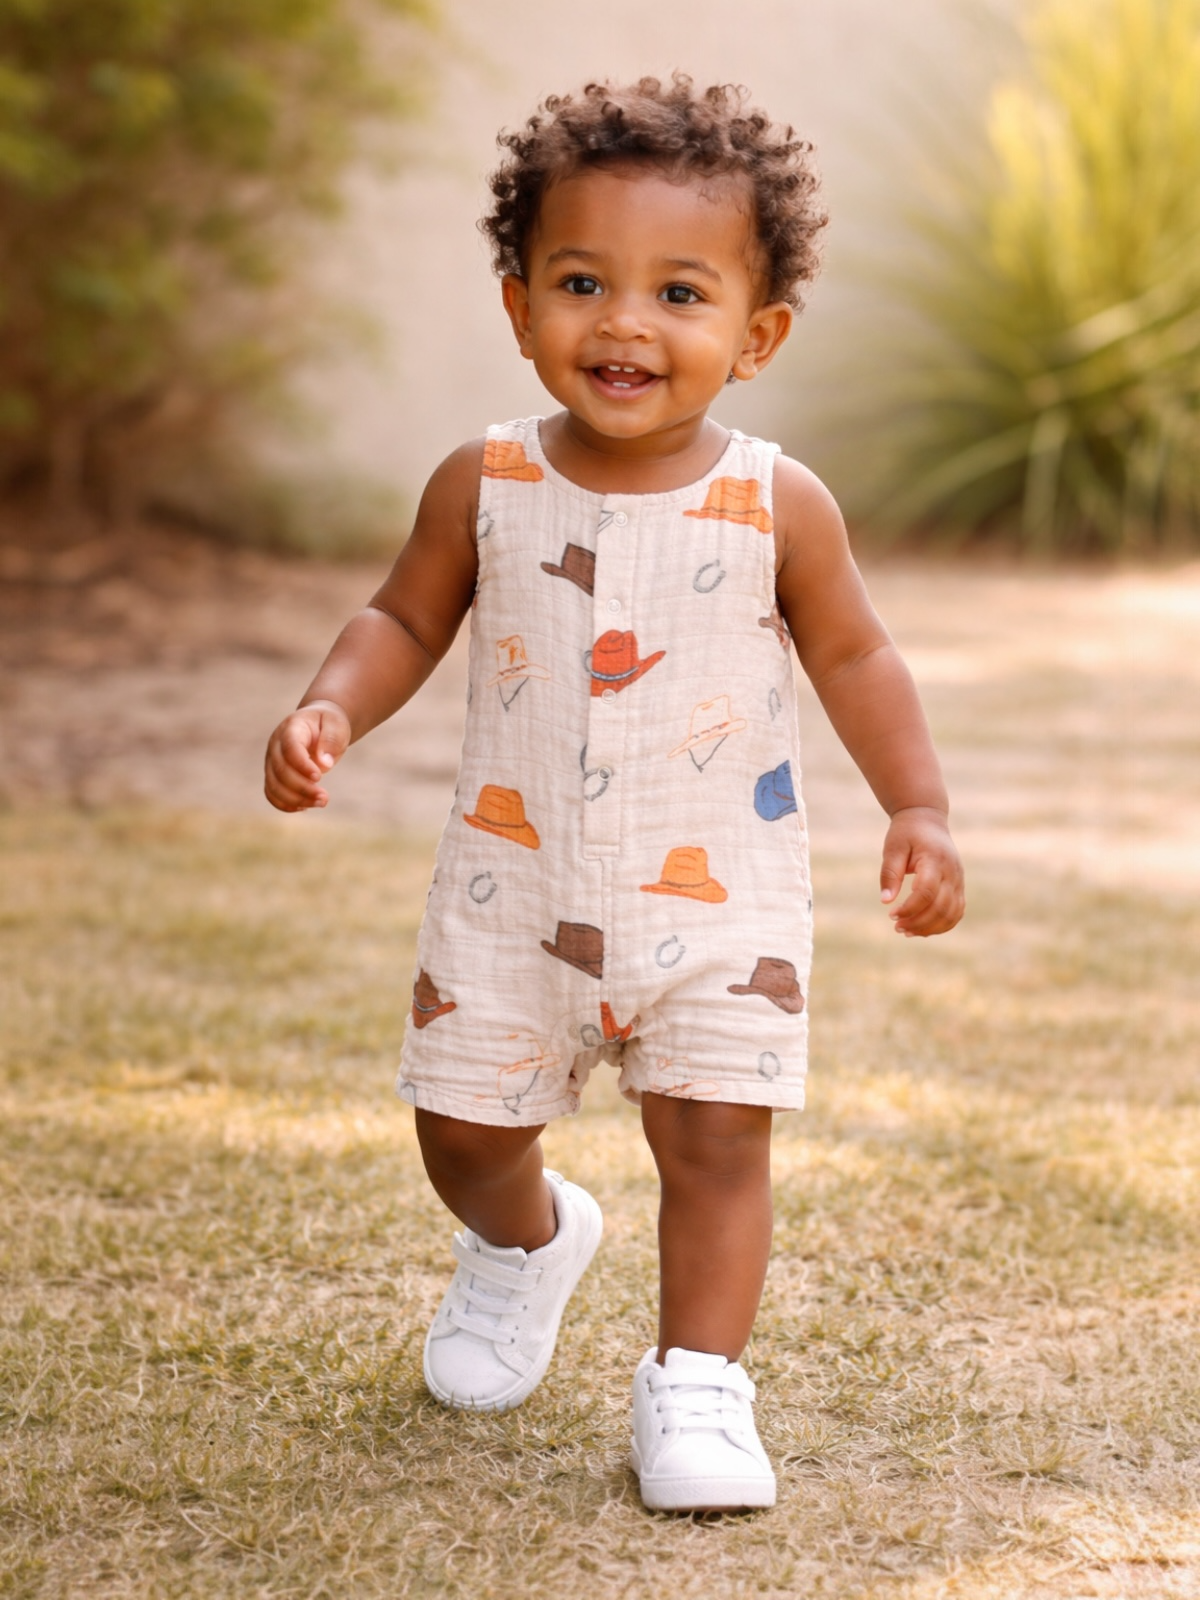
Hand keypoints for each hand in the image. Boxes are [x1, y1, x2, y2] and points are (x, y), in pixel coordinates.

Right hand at [264, 701, 350, 811]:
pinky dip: (286, 804)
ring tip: (321, 802)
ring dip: (296, 800)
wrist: (319, 724)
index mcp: (292, 727)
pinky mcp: (273, 774)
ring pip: (274, 785)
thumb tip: (325, 764)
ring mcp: (271, 760)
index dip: (302, 765)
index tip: (319, 777)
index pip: (290, 748)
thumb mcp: (337, 724)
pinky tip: (305, 807)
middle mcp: (276, 744)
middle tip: (325, 798)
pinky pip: (272, 794)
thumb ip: (332, 740)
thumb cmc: (329, 724)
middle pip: (280, 770)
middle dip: (302, 788)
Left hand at [879, 807, 964, 936]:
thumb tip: (885, 901)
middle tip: (896, 927)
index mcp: (935, 859)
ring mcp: (959, 880)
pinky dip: (942, 924)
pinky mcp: (959, 886)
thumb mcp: (893, 848)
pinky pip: (956, 911)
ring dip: (930, 927)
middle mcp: (952, 871)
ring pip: (952, 913)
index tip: (891, 915)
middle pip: (941, 907)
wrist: (927, 819)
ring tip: (906, 931)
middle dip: (918, 922)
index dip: (909, 908)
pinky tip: (922, 928)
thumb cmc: (906, 833)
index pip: (926, 892)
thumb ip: (890, 873)